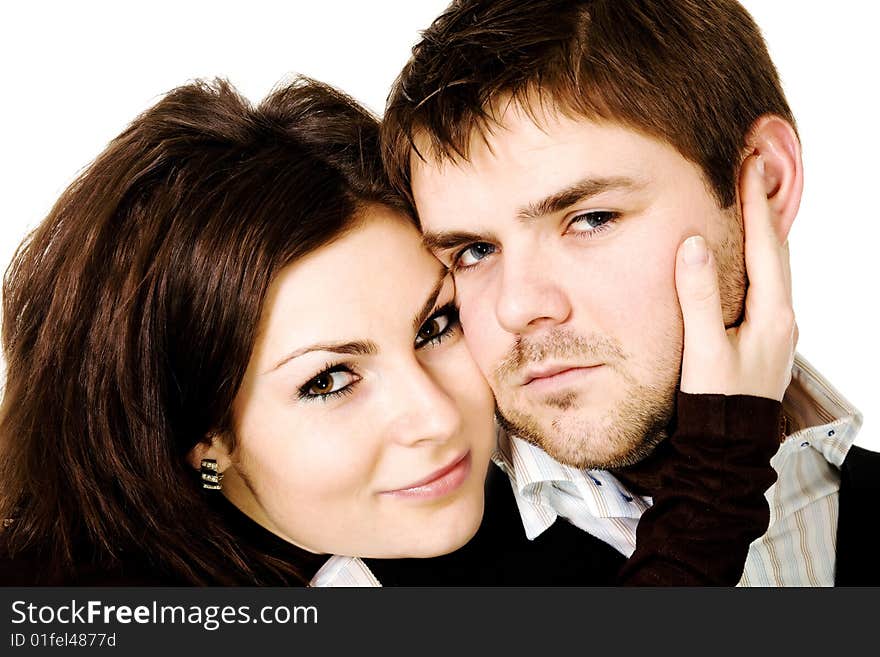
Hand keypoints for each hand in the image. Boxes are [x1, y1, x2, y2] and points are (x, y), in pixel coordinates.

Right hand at [675, 155, 795, 400]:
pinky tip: (743, 254)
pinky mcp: (763, 335)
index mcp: (771, 315)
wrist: (729, 445)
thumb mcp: (704, 352)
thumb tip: (693, 247)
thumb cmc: (717, 402)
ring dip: (762, 231)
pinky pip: (764, 283)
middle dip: (764, 208)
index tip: (748, 167)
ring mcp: (775, 326)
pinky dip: (756, 257)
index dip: (755, 205)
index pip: (765, 246)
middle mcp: (781, 316)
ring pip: (772, 266)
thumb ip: (698, 298)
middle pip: (776, 250)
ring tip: (751, 200)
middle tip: (754, 170)